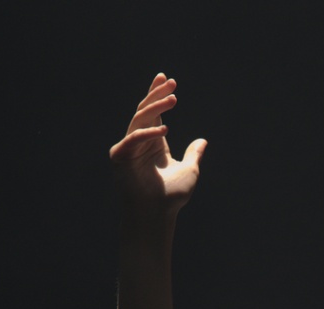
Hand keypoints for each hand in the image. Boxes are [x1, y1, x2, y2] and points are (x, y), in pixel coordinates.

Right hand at [110, 74, 206, 216]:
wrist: (157, 215)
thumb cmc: (170, 198)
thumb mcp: (189, 170)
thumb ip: (194, 154)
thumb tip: (203, 142)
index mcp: (153, 142)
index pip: (154, 112)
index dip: (157, 94)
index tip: (166, 78)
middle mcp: (139, 142)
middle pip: (146, 110)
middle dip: (157, 95)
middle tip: (172, 83)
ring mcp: (128, 148)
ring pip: (139, 119)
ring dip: (155, 107)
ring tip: (173, 98)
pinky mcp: (120, 157)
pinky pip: (133, 139)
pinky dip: (147, 133)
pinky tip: (164, 129)